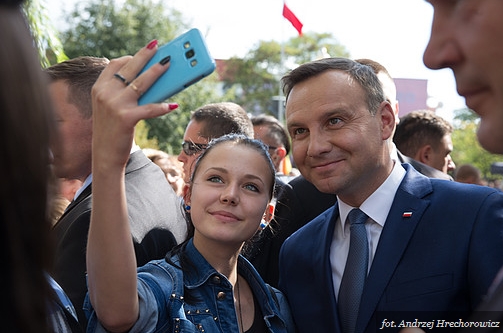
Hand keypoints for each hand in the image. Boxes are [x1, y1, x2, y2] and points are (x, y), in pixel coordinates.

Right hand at [91, 40, 177, 170]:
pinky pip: (149, 108)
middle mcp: (105, 93)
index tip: (144, 52)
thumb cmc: (113, 129)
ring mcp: (115, 105)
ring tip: (168, 64)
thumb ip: (123, 93)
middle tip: (159, 48)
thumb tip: (150, 80)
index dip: (130, 56)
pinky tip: (173, 106)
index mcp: (99, 88)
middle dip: (145, 55)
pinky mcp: (126, 118)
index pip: (115, 64)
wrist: (104, 154)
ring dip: (156, 72)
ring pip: (141, 83)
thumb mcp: (112, 107)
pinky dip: (162, 107)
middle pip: (130, 68)